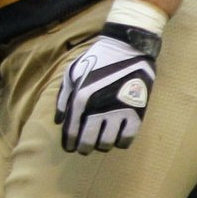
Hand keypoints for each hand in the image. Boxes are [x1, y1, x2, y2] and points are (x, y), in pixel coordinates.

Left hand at [55, 17, 161, 152]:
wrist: (127, 49)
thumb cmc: (97, 60)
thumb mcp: (72, 74)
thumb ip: (63, 98)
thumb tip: (59, 120)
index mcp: (80, 99)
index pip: (71, 131)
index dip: (69, 142)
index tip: (69, 146)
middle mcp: (98, 109)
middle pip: (88, 141)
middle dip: (83, 148)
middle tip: (83, 148)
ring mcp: (118, 112)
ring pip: (107, 143)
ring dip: (101, 146)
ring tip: (99, 143)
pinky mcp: (136, 112)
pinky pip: (127, 138)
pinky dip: (120, 143)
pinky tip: (116, 139)